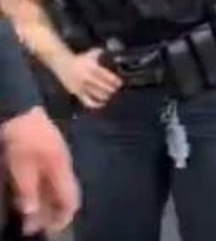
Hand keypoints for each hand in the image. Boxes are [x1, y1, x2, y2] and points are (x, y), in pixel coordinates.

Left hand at [2, 107, 78, 234]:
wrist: (22, 111)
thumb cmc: (23, 141)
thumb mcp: (21, 168)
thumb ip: (28, 191)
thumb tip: (32, 213)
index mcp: (62, 170)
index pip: (71, 198)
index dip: (64, 216)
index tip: (52, 228)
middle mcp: (65, 165)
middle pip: (66, 194)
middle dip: (53, 211)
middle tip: (36, 224)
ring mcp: (60, 157)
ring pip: (60, 185)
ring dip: (48, 201)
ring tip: (32, 212)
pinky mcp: (52, 151)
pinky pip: (54, 176)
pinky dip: (45, 188)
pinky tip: (34, 192)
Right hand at [52, 49, 122, 108]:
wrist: (62, 62)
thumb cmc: (79, 59)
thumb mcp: (91, 53)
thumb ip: (102, 54)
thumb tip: (113, 56)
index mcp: (91, 67)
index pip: (106, 76)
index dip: (114, 81)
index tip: (120, 83)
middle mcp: (87, 77)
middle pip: (103, 86)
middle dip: (112, 89)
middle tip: (118, 90)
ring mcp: (81, 86)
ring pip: (96, 94)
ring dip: (106, 96)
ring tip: (112, 96)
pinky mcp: (76, 92)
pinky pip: (87, 101)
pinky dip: (95, 104)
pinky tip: (102, 104)